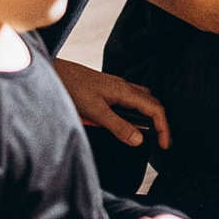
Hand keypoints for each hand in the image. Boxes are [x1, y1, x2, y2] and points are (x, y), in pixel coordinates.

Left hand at [51, 57, 171, 149]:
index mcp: (125, 92)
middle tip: (161, 141)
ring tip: (149, 132)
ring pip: (143, 99)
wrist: (53, 72)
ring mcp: (116, 86)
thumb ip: (118, 126)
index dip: (164, 128)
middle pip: (153, 103)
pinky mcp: (108, 88)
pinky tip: (128, 119)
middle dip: (161, 122)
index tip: (164, 145)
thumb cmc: (72, 88)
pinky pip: (131, 98)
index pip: (155, 110)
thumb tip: (139, 140)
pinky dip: (137, 110)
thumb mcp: (95, 112)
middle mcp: (124, 87)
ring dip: (150, 115)